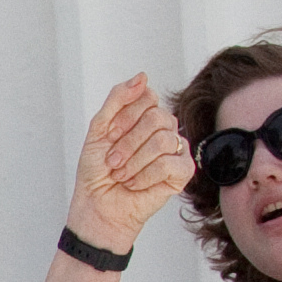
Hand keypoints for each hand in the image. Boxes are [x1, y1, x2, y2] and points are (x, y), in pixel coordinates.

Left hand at [67, 73, 188, 251]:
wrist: (98, 205)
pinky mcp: (183, 172)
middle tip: (113, 161)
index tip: (109, 135)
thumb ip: (118, 98)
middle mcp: (165, 129)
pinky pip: (169, 163)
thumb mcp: (99, 128)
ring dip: (134, 161)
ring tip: (122, 175)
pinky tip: (135, 184)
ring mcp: (176, 149)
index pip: (148, 97)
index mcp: (146, 116)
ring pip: (163, 140)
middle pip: (157, 117)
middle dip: (128, 142)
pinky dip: (145, 176)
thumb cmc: (98, 170)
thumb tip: (143, 76)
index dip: (126, 117)